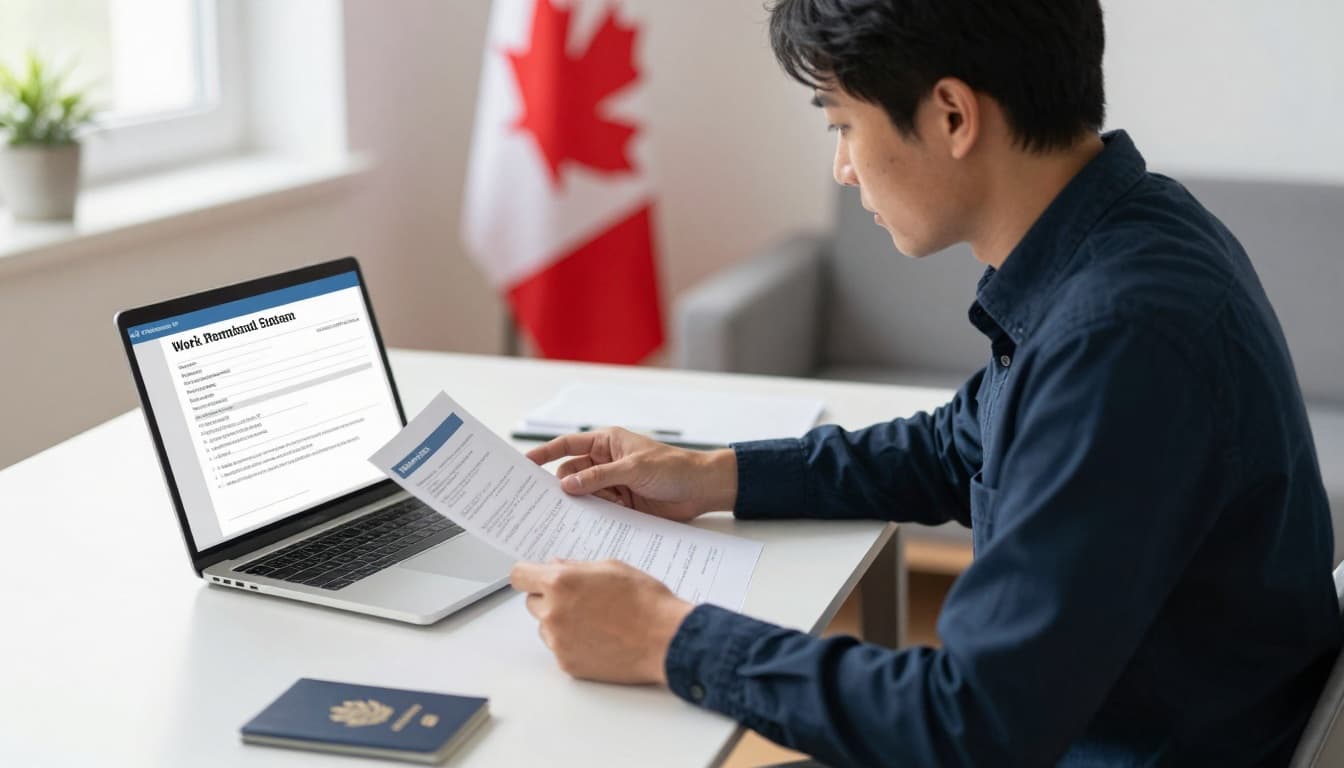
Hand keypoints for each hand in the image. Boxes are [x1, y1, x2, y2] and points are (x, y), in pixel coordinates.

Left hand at [511, 559, 693, 683]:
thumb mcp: (611, 567)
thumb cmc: (645, 601)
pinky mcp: (567, 663)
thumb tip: (554, 565)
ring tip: (594, 621)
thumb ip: (576, 566)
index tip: (536, 577)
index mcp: (561, 582)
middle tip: (580, 599)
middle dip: (549, 598)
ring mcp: (558, 641)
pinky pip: (559, 648)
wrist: (666, 640)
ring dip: (560, 622)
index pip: (520, 575)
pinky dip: (572, 644)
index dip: (529, 574)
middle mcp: (553, 612)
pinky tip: (599, 638)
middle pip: (532, 602)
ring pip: (545, 627)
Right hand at [525, 428, 736, 521]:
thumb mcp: (634, 469)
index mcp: (607, 443)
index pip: (568, 445)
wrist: (702, 490)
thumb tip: (566, 484)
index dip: (545, 453)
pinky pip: (599, 511)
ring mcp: (613, 485)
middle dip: (561, 486)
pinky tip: (586, 524)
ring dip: (578, 504)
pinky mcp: (622, 506)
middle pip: (571, 474)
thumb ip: (599, 477)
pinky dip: (593, 517)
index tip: (525, 463)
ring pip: (583, 495)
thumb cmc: (674, 468)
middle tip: (543, 500)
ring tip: (564, 516)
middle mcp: (606, 463)